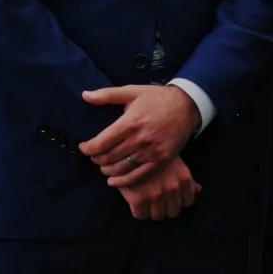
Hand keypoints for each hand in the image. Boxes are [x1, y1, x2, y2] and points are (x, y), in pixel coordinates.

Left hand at [81, 84, 201, 186]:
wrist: (188, 105)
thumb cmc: (157, 98)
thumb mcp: (132, 91)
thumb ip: (107, 95)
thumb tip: (84, 95)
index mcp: (130, 123)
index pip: (100, 144)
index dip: (88, 149)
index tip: (84, 147)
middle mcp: (140, 139)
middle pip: (108, 158)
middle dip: (96, 159)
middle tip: (94, 156)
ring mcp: (151, 151)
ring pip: (120, 168)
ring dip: (106, 170)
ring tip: (104, 166)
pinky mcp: (161, 160)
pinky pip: (137, 176)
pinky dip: (122, 181)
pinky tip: (113, 180)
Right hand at [117, 156, 199, 220]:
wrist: (130, 148)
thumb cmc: (155, 154)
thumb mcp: (176, 163)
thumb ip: (187, 178)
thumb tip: (199, 190)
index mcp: (184, 179)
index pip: (188, 202)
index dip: (179, 201)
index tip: (171, 198)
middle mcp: (173, 188)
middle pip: (173, 212)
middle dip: (166, 207)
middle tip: (157, 201)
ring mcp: (156, 194)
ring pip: (157, 216)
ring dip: (152, 211)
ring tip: (146, 202)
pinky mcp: (138, 199)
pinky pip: (140, 215)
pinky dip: (138, 211)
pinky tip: (135, 201)